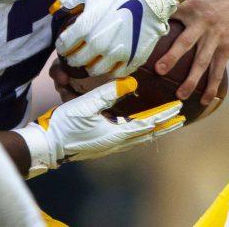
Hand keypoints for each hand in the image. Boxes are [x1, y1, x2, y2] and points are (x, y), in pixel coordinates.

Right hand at [13, 78, 182, 174]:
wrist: (47, 146)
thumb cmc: (64, 124)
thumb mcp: (85, 104)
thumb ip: (109, 92)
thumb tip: (131, 82)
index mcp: (117, 133)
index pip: (148, 123)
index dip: (164, 115)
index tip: (179, 108)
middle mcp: (117, 143)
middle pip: (148, 134)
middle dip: (165, 125)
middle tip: (181, 119)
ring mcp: (109, 147)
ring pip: (139, 138)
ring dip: (154, 130)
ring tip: (165, 125)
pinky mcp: (102, 147)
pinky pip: (129, 140)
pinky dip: (141, 133)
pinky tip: (139, 131)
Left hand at [51, 0, 181, 76]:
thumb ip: (70, 0)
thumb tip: (56, 8)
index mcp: (85, 28)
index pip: (64, 45)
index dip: (62, 45)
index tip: (65, 43)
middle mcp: (98, 44)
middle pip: (77, 62)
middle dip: (72, 58)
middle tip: (75, 55)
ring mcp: (116, 54)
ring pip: (95, 71)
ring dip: (90, 66)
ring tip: (91, 60)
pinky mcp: (132, 59)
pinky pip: (117, 73)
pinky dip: (111, 70)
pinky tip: (110, 63)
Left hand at [156, 0, 228, 104]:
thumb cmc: (217, 3)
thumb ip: (183, 10)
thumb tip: (160, 20)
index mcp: (192, 9)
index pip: (172, 16)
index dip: (159, 25)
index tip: (145, 38)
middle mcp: (203, 24)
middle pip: (185, 42)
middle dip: (172, 57)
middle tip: (159, 70)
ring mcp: (215, 38)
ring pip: (202, 62)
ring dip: (191, 80)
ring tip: (180, 95)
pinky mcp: (226, 49)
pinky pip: (218, 70)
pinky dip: (212, 86)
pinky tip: (205, 100)